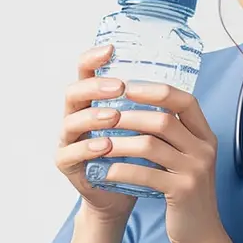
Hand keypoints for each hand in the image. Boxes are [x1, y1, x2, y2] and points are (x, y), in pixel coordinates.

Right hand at [55, 44, 135, 223]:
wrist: (122, 193)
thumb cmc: (135, 154)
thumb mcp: (142, 125)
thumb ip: (148, 103)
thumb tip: (176, 77)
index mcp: (93, 100)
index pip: (86, 72)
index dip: (93, 58)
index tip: (110, 49)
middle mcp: (76, 115)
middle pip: (74, 92)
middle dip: (96, 87)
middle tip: (119, 87)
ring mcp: (68, 139)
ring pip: (72, 121)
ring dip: (94, 116)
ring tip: (115, 116)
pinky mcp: (67, 163)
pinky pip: (72, 153)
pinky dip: (89, 148)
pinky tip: (107, 145)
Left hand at [97, 81, 224, 242]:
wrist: (201, 233)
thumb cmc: (186, 191)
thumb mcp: (189, 157)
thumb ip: (175, 135)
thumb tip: (140, 107)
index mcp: (206, 135)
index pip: (186, 101)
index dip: (157, 91)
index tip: (129, 87)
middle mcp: (204, 149)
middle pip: (164, 120)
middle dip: (130, 116)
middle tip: (106, 116)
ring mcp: (195, 170)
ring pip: (151, 145)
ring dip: (120, 142)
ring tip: (100, 143)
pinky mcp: (182, 191)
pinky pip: (144, 174)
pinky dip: (121, 170)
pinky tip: (105, 171)